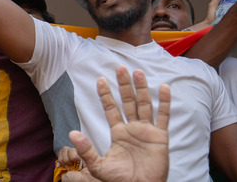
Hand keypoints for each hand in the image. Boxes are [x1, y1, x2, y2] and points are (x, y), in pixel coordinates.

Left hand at [66, 66, 170, 181]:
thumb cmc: (120, 180)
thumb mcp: (98, 166)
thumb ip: (86, 149)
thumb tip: (72, 133)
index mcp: (118, 133)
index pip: (111, 109)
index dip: (106, 95)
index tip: (100, 79)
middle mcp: (132, 128)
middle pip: (128, 101)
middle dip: (124, 85)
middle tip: (120, 67)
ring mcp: (147, 131)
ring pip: (144, 104)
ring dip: (142, 88)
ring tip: (138, 72)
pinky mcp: (160, 137)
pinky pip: (163, 117)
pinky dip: (164, 103)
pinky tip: (163, 88)